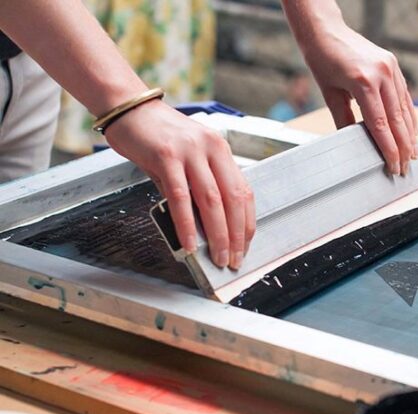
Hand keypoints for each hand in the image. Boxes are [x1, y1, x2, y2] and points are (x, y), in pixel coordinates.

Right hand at [105, 100, 255, 269]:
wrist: (128, 107)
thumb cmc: (157, 135)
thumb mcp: (187, 159)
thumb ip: (198, 187)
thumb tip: (205, 226)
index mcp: (220, 149)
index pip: (244, 191)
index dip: (247, 222)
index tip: (245, 244)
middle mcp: (210, 148)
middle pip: (233, 199)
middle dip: (237, 235)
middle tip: (235, 258)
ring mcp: (190, 151)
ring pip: (212, 200)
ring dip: (217, 234)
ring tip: (218, 257)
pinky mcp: (166, 156)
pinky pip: (181, 196)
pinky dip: (187, 223)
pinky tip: (189, 242)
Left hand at [299, 25, 417, 175]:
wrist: (325, 29)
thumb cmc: (322, 60)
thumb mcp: (330, 93)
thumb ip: (344, 120)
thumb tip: (355, 144)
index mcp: (364, 82)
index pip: (381, 125)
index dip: (389, 149)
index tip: (393, 166)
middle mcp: (382, 74)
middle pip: (397, 120)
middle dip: (403, 147)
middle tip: (405, 168)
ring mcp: (391, 68)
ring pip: (405, 109)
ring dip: (410, 134)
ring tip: (412, 154)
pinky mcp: (394, 65)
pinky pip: (404, 96)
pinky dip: (409, 116)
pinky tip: (412, 131)